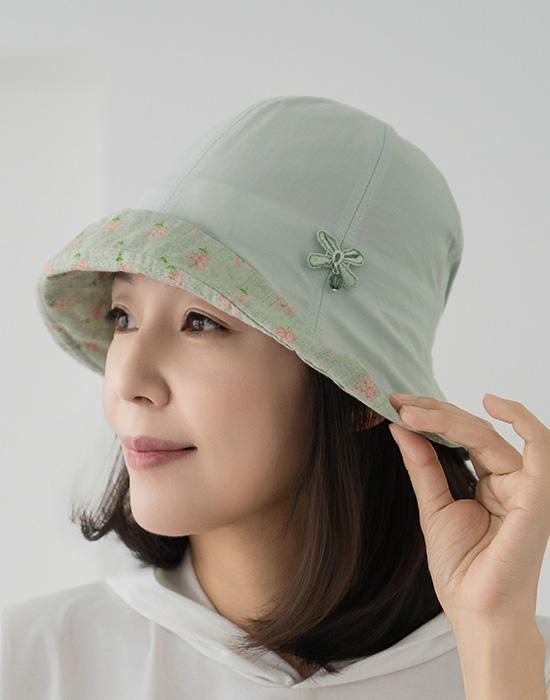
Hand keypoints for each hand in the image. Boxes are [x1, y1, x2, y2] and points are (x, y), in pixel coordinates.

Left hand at [388, 393, 549, 627]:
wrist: (476, 612)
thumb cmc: (461, 569)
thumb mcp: (433, 507)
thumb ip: (422, 465)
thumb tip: (401, 427)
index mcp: (489, 484)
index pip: (462, 438)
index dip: (431, 418)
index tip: (397, 404)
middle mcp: (509, 481)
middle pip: (473, 431)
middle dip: (433, 413)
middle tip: (398, 403)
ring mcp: (525, 487)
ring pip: (489, 435)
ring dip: (448, 417)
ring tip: (411, 411)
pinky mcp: (537, 495)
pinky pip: (540, 447)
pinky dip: (521, 419)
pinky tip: (490, 402)